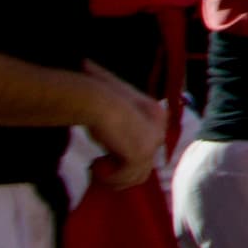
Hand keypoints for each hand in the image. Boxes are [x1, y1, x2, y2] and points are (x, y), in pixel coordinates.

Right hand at [74, 64, 163, 188]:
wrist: (96, 99)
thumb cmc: (96, 92)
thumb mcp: (110, 91)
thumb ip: (110, 94)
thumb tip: (89, 68)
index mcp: (156, 115)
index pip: (148, 146)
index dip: (127, 157)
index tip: (104, 158)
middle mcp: (158, 130)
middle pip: (144, 164)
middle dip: (121, 171)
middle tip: (98, 168)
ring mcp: (151, 143)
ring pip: (137, 176)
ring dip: (116, 178)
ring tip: (97, 169)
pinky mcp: (140, 154)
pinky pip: (127, 177)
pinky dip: (110, 177)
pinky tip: (97, 165)